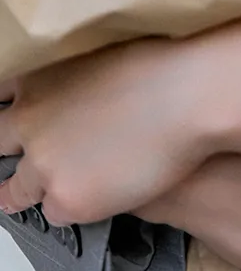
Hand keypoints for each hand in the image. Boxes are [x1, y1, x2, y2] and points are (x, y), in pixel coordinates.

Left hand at [0, 12, 240, 224]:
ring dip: (36, 186)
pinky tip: (99, 192)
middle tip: (33, 159)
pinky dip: (72, 205)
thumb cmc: (164, 65)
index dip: (10, 112)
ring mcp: (43, 164)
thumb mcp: (102, 56)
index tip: (18, 122)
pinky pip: (55, 213)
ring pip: (17, 190)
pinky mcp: (66, 200)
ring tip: (64, 182)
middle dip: (9, 153)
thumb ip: (71, 81)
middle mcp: (28, 122)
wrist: (193, 96)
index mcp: (36, 80)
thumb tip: (70, 98)